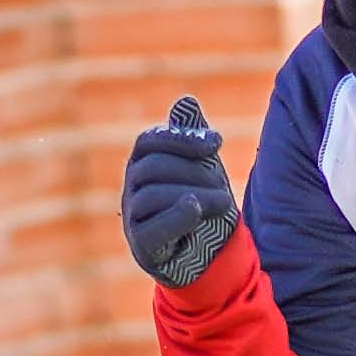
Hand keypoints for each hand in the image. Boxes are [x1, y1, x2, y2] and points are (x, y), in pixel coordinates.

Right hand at [119, 96, 238, 290]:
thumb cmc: (200, 204)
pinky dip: (177, 216)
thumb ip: (192, 137)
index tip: (217, 143)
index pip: (149, 141)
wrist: (206, 255)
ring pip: (154, 195)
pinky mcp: (143, 246)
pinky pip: (153, 228)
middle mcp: (131, 190)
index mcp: (142, 165)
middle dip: (194, 170)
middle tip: (222, 183)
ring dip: (196, 194)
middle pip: (153, 167)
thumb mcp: (201, 168)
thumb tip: (186, 100)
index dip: (182, 138)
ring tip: (223, 203)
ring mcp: (133, 219)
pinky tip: (195, 209)